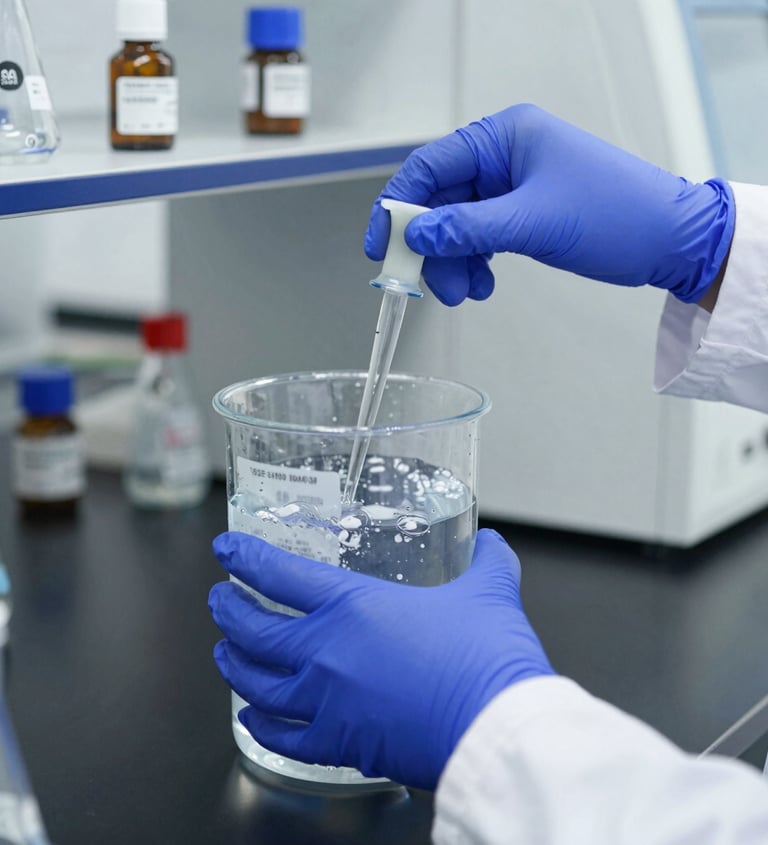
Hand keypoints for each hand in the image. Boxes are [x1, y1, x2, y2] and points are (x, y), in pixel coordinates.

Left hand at [209, 528, 553, 790]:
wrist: (494, 728)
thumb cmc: (486, 658)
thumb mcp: (489, 593)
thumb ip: (487, 562)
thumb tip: (492, 544)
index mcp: (353, 605)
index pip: (279, 573)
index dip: (245, 558)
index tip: (225, 551)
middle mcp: (325, 651)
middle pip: (253, 629)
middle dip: (228, 610)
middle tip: (219, 599)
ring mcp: (326, 701)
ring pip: (256, 683)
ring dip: (232, 663)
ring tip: (223, 652)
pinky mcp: (339, 744)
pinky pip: (282, 737)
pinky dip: (258, 726)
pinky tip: (250, 718)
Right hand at [365, 104, 733, 305]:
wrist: (669, 240)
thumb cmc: (616, 215)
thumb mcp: (533, 222)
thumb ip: (468, 229)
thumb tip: (416, 234)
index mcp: (505, 137)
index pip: (431, 166)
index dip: (399, 206)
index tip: (381, 244)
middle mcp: (504, 156)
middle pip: (441, 201)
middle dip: (432, 246)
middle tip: (429, 285)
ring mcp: (513, 186)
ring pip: (458, 225)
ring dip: (453, 262)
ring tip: (465, 293)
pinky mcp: (522, 212)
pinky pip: (480, 237)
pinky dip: (474, 262)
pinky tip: (483, 284)